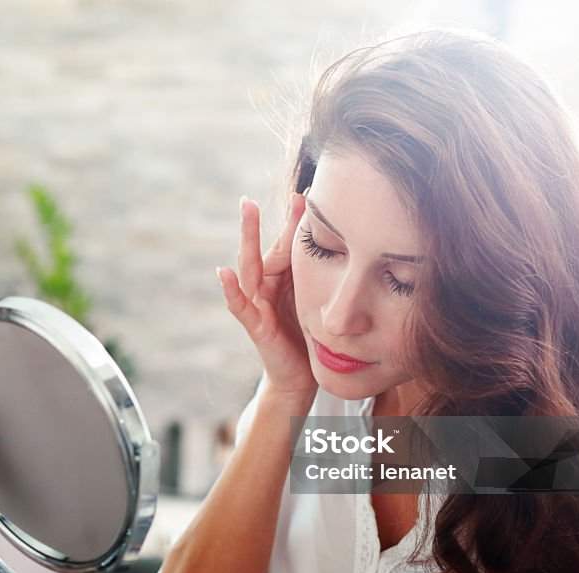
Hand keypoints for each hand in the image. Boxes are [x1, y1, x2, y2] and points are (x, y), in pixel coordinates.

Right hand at [218, 193, 316, 400]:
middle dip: (263, 219)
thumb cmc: (310, 336)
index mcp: (285, 278)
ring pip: (249, 266)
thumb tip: (354, 245)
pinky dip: (231, 290)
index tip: (310, 191)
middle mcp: (268, 286)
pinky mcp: (256, 326)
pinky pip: (240, 306)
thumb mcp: (320, 300)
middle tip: (259, 191)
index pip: (287, 243)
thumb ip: (326, 275)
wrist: (302, 376)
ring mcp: (259, 304)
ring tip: (246, 211)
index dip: (295, 219)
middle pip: (266, 248)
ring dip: (247, 238)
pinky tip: (224, 273)